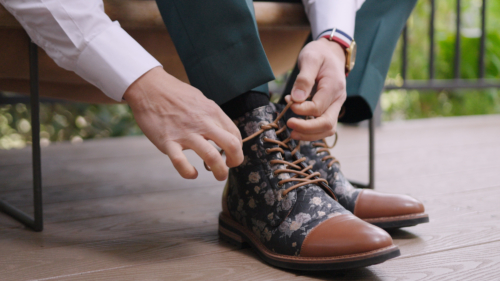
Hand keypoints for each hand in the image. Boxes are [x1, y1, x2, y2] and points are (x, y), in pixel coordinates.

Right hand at [124, 67, 243, 180]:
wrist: (148, 87)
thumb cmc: (174, 94)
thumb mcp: (200, 100)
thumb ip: (211, 115)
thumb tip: (220, 130)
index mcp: (212, 112)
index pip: (235, 134)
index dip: (237, 148)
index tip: (230, 154)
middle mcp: (202, 123)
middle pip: (231, 145)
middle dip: (236, 161)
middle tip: (229, 166)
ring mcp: (185, 133)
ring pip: (211, 157)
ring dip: (220, 171)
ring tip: (219, 176)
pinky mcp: (167, 142)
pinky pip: (181, 163)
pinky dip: (189, 173)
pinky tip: (192, 174)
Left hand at [286, 38, 346, 140]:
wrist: (331, 52)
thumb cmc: (319, 53)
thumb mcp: (310, 58)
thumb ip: (304, 79)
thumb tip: (296, 99)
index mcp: (334, 86)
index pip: (318, 107)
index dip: (301, 110)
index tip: (288, 103)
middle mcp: (338, 99)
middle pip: (327, 124)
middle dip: (307, 129)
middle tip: (289, 125)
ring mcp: (336, 105)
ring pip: (328, 129)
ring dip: (310, 134)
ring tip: (292, 133)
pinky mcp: (331, 109)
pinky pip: (324, 125)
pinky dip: (312, 130)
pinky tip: (298, 126)